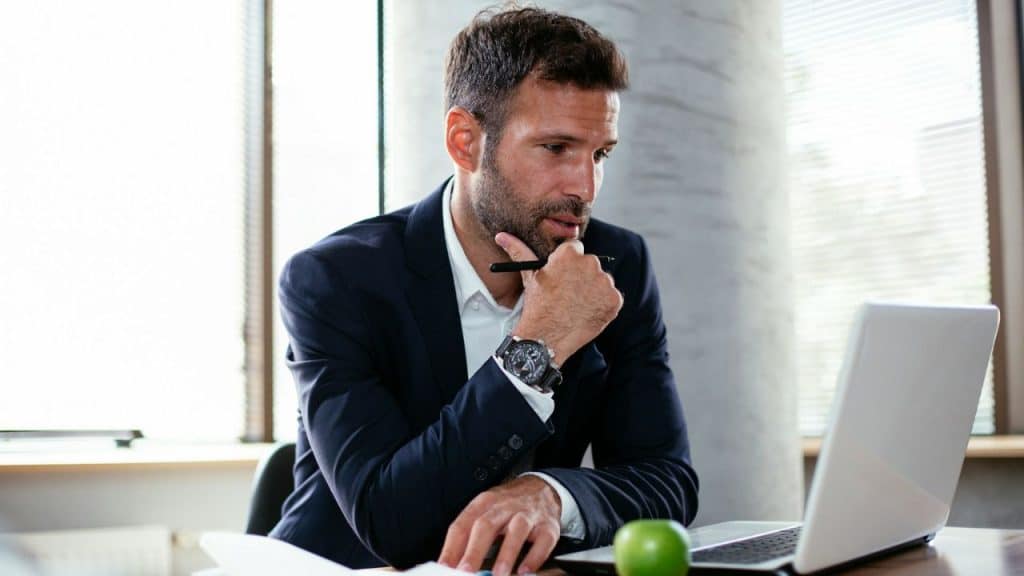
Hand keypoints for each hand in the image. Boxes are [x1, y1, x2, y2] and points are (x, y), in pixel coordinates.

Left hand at [438, 476, 561, 575]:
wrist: (542, 489)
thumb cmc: (508, 506)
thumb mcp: (485, 512)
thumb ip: (468, 536)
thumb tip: (449, 563)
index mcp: (483, 503)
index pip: (462, 525)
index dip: (451, 548)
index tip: (444, 568)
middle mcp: (505, 506)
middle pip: (486, 526)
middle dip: (474, 551)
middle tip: (465, 572)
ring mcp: (527, 515)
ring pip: (516, 531)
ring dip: (505, 555)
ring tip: (498, 575)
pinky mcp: (548, 526)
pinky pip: (542, 541)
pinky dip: (534, 557)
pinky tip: (525, 571)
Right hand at [495, 232, 622, 364]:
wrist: (546, 338)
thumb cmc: (537, 306)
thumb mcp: (529, 276)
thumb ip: (519, 251)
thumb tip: (502, 236)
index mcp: (569, 254)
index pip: (575, 249)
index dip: (568, 265)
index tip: (564, 277)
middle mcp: (590, 263)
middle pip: (590, 264)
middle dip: (582, 276)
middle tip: (570, 293)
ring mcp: (604, 282)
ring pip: (602, 281)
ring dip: (593, 290)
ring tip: (577, 305)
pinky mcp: (614, 300)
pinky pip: (611, 297)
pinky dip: (603, 305)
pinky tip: (588, 313)